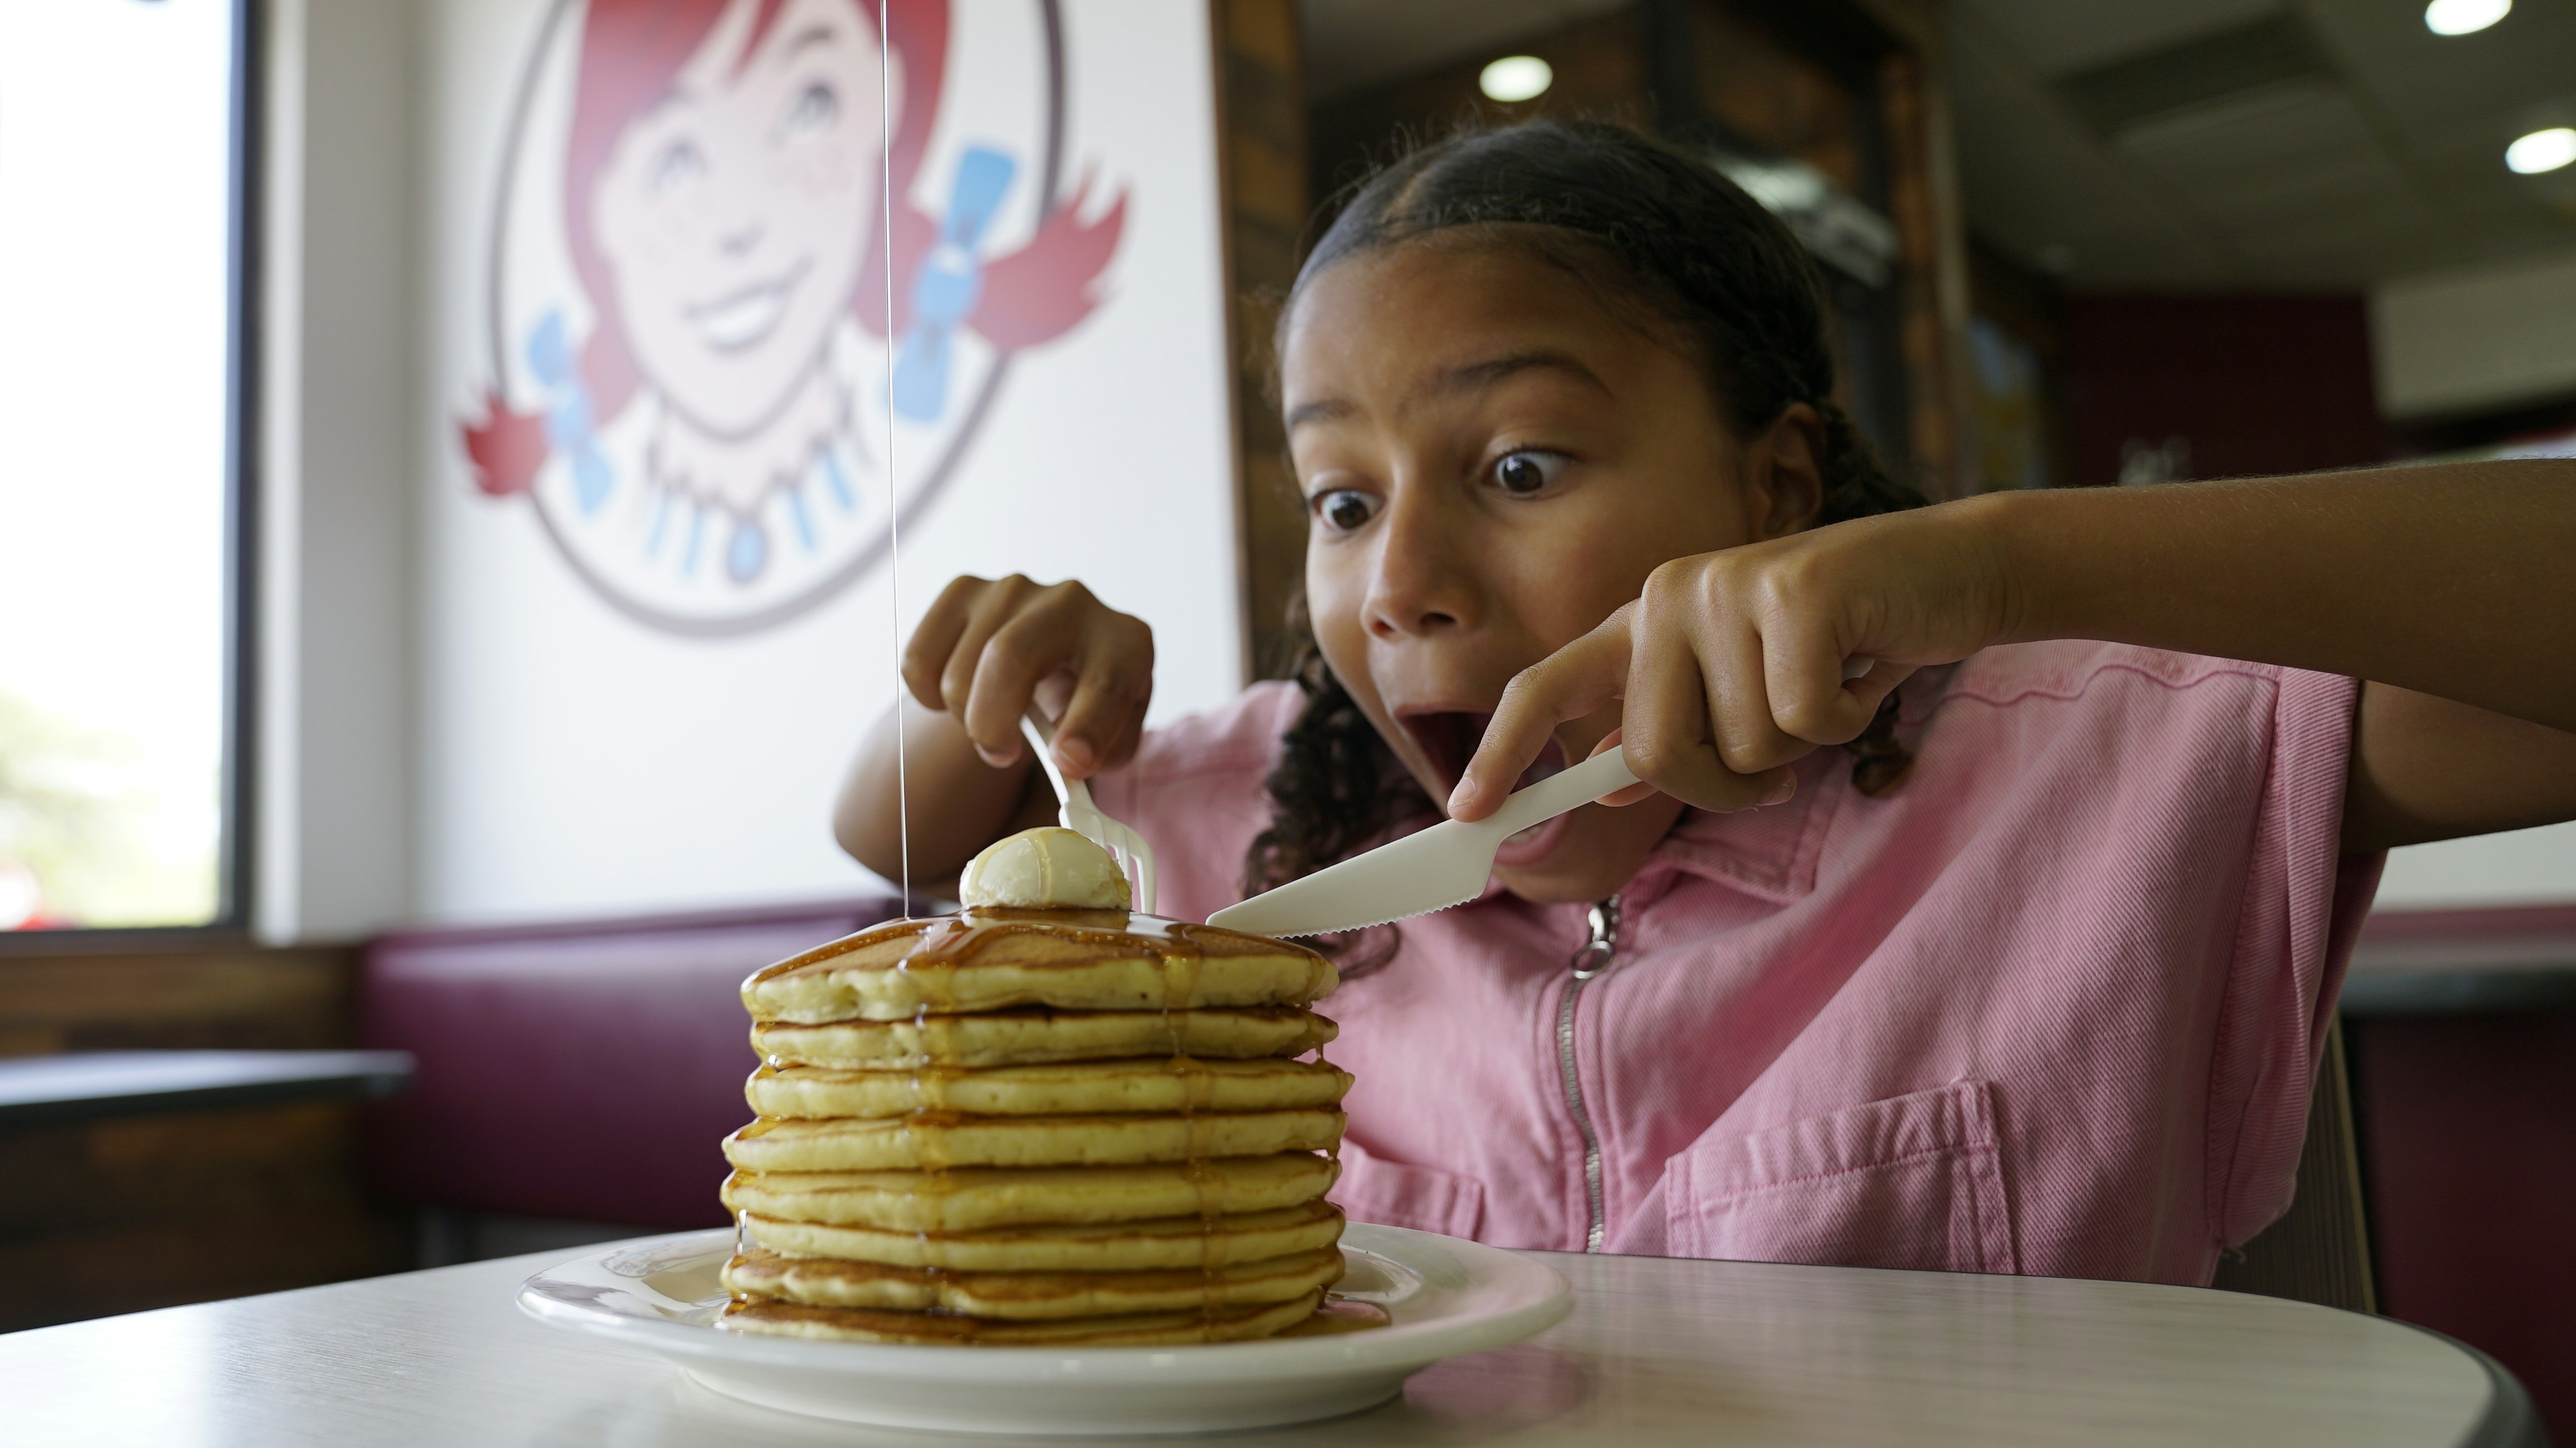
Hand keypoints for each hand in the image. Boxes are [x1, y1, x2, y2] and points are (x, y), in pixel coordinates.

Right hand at [903, 574, 1154, 780]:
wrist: (1053, 659)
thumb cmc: (1086, 705)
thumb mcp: (1111, 737)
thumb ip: (1099, 756)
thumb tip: (1068, 762)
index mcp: (1125, 642)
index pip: (1106, 682)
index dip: (1086, 727)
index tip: (1067, 764)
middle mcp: (1073, 602)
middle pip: (1009, 654)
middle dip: (992, 720)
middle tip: (999, 754)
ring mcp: (1015, 589)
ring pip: (959, 670)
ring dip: (964, 717)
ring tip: (991, 722)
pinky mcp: (965, 591)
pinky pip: (920, 659)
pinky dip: (927, 697)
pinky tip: (961, 696)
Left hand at [1448, 501, 2015, 818]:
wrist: (1953, 570)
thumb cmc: (1847, 643)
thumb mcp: (1750, 693)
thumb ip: (1676, 729)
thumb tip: (1605, 777)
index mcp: (1645, 621)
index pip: (1547, 683)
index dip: (1503, 752)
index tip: (1471, 813)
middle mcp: (1669, 594)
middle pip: (1652, 753)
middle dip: (1721, 786)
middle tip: (1780, 767)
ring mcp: (1728, 586)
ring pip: (1739, 748)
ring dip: (1800, 748)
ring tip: (1833, 684)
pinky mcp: (1797, 592)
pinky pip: (1805, 723)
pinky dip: (1847, 721)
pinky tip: (1865, 668)